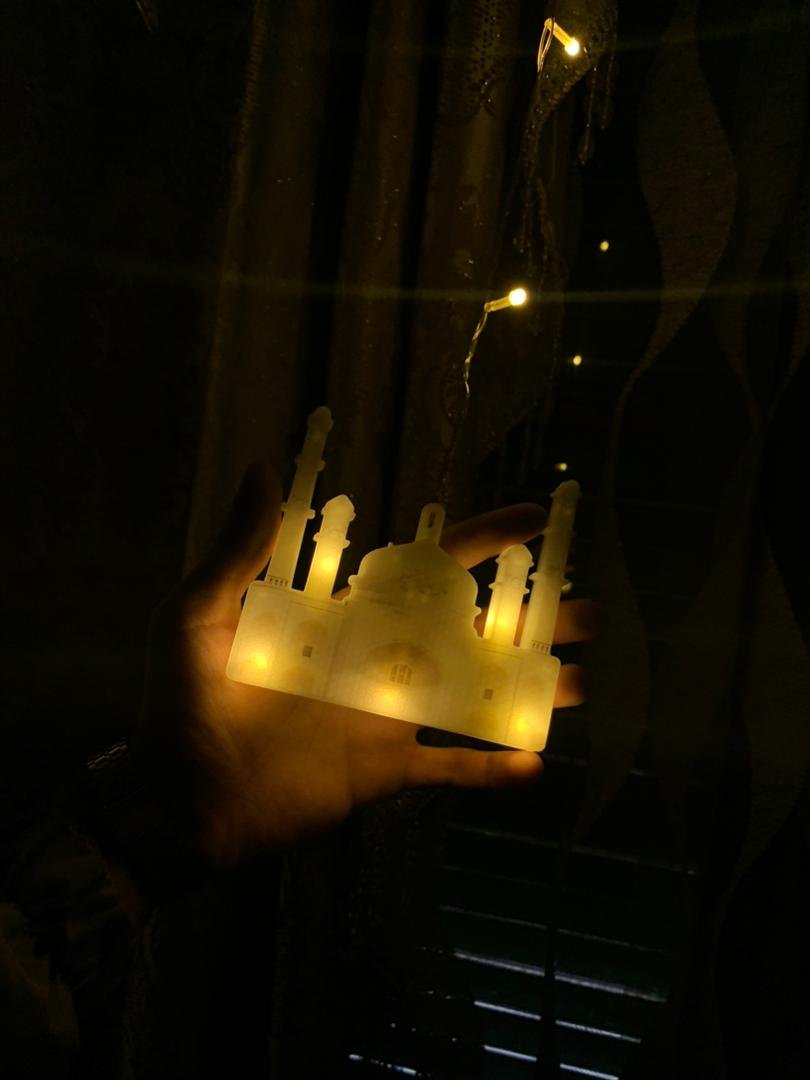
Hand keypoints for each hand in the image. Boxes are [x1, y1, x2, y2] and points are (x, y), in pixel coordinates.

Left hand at [136, 465, 593, 865]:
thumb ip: (240, 548)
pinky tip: (533, 765)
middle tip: (588, 608)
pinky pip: (446, 770)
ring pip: (473, 696)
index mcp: (348, 615)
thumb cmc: (185, 701)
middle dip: (530, 619)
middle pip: (471, 630)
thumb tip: (260, 466)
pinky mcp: (383, 771)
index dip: (483, 541)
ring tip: (582, 680)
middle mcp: (379, 659)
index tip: (534, 517)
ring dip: (526, 689)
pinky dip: (486, 770)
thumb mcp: (202, 613)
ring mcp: (387, 717)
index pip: (428, 568)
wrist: (180, 798)